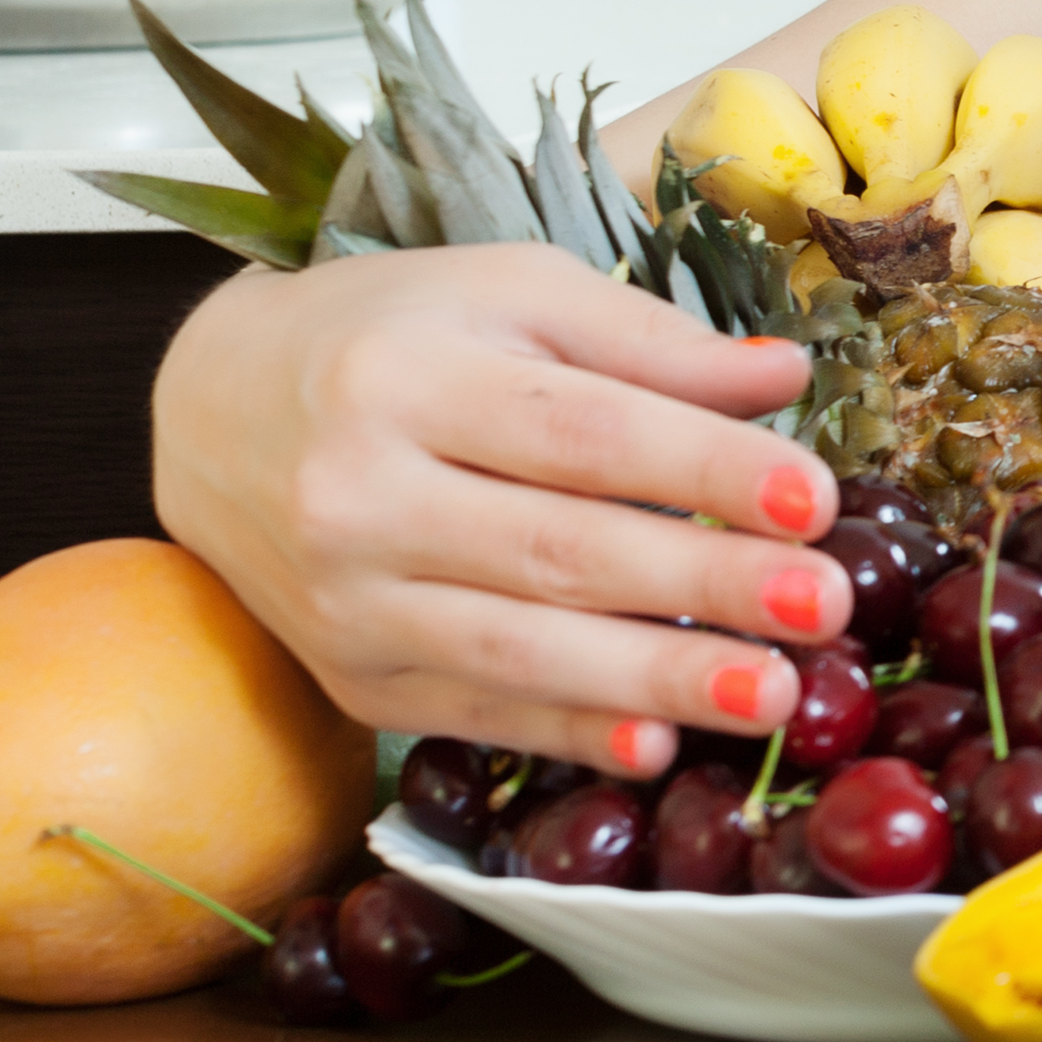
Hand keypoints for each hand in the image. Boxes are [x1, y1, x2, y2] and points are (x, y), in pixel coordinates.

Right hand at [153, 245, 853, 777]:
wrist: (217, 412)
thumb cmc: (396, 336)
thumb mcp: (514, 294)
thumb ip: (648, 339)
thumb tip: (784, 376)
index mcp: (407, 378)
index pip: (582, 432)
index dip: (704, 468)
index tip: (816, 499)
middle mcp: (358, 496)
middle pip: (557, 550)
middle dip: (703, 585)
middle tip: (825, 606)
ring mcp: (346, 601)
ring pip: (518, 651)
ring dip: (655, 680)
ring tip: (773, 694)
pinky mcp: (349, 677)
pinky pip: (475, 714)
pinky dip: (570, 735)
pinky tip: (656, 747)